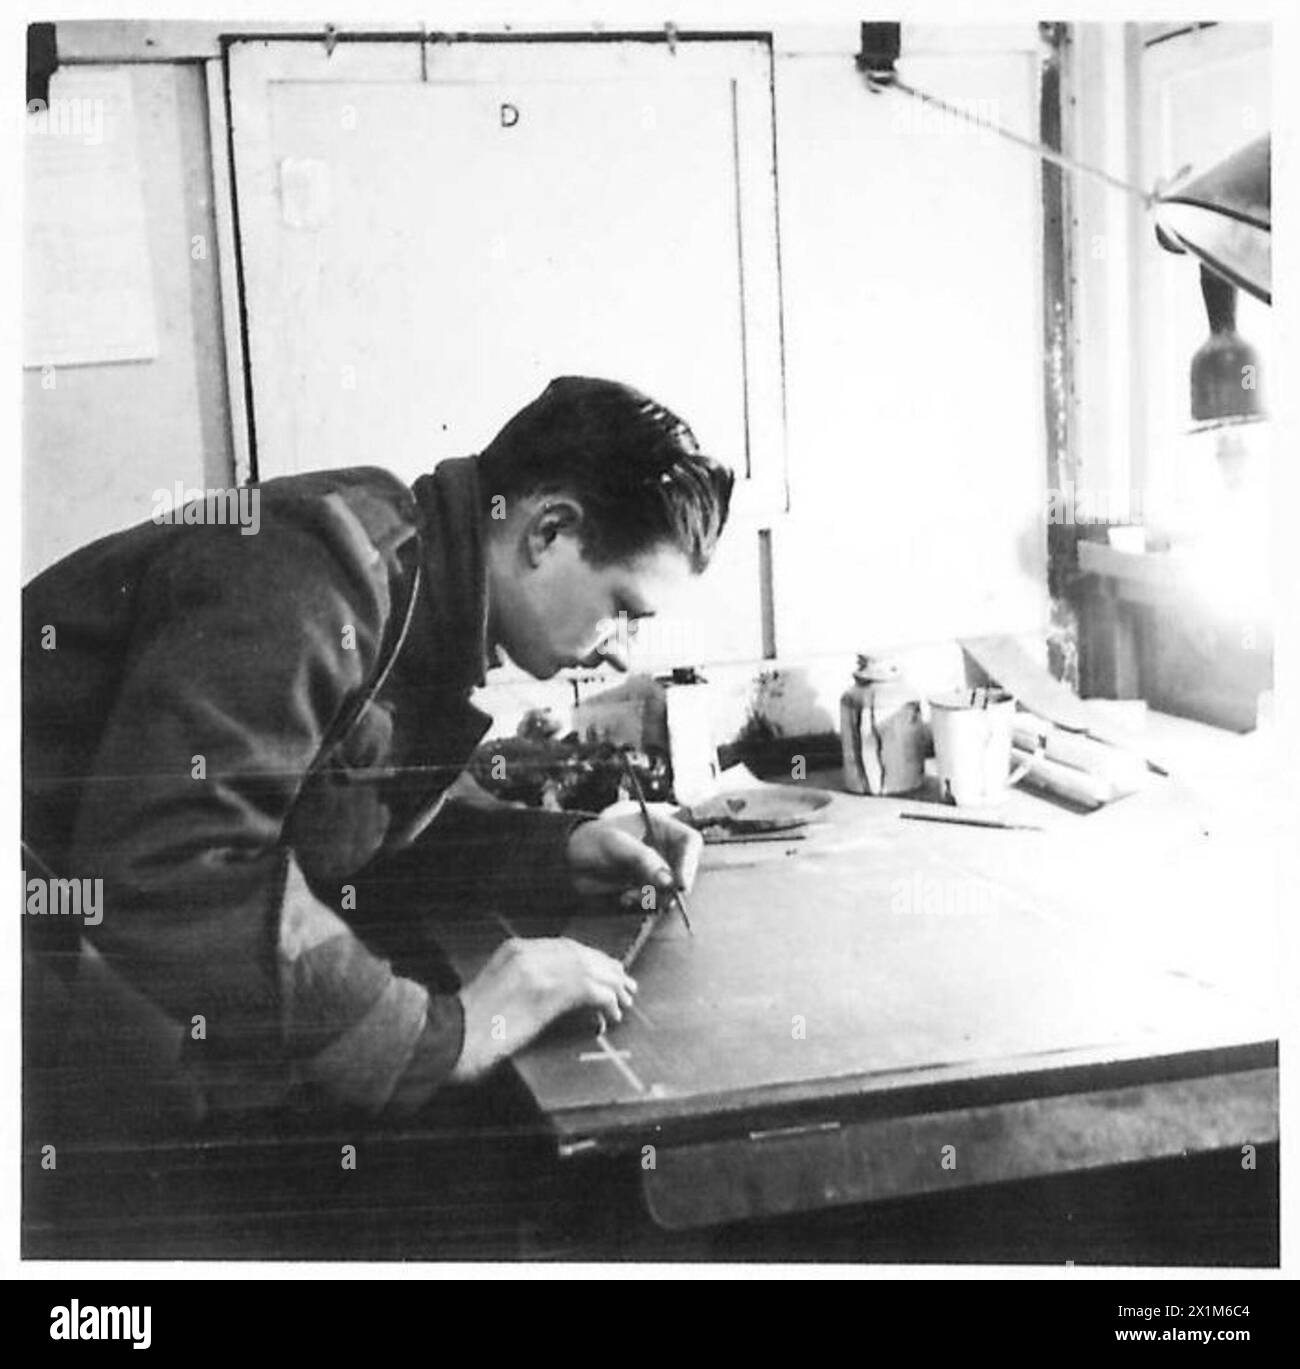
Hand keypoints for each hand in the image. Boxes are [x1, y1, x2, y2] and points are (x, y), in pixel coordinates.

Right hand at [449, 937, 636, 1082]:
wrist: (452, 1038)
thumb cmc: (469, 1026)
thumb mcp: (497, 990)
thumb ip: (527, 980)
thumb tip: (563, 993)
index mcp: (515, 949)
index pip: (565, 947)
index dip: (591, 960)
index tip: (608, 972)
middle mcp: (528, 952)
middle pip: (581, 954)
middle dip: (607, 969)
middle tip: (626, 985)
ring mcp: (538, 969)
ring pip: (590, 970)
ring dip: (612, 987)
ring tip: (625, 1001)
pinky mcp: (548, 992)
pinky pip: (590, 990)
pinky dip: (606, 1002)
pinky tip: (611, 1014)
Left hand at [565, 810, 702, 898]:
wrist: (568, 862)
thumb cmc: (590, 842)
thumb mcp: (616, 845)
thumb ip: (643, 860)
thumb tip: (670, 882)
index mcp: (660, 826)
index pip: (690, 841)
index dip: (690, 862)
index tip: (680, 885)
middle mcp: (662, 846)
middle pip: (685, 868)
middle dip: (671, 885)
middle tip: (654, 896)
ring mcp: (656, 867)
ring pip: (672, 887)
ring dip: (655, 896)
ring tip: (630, 895)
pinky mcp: (647, 885)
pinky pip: (658, 898)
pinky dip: (644, 902)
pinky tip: (624, 898)